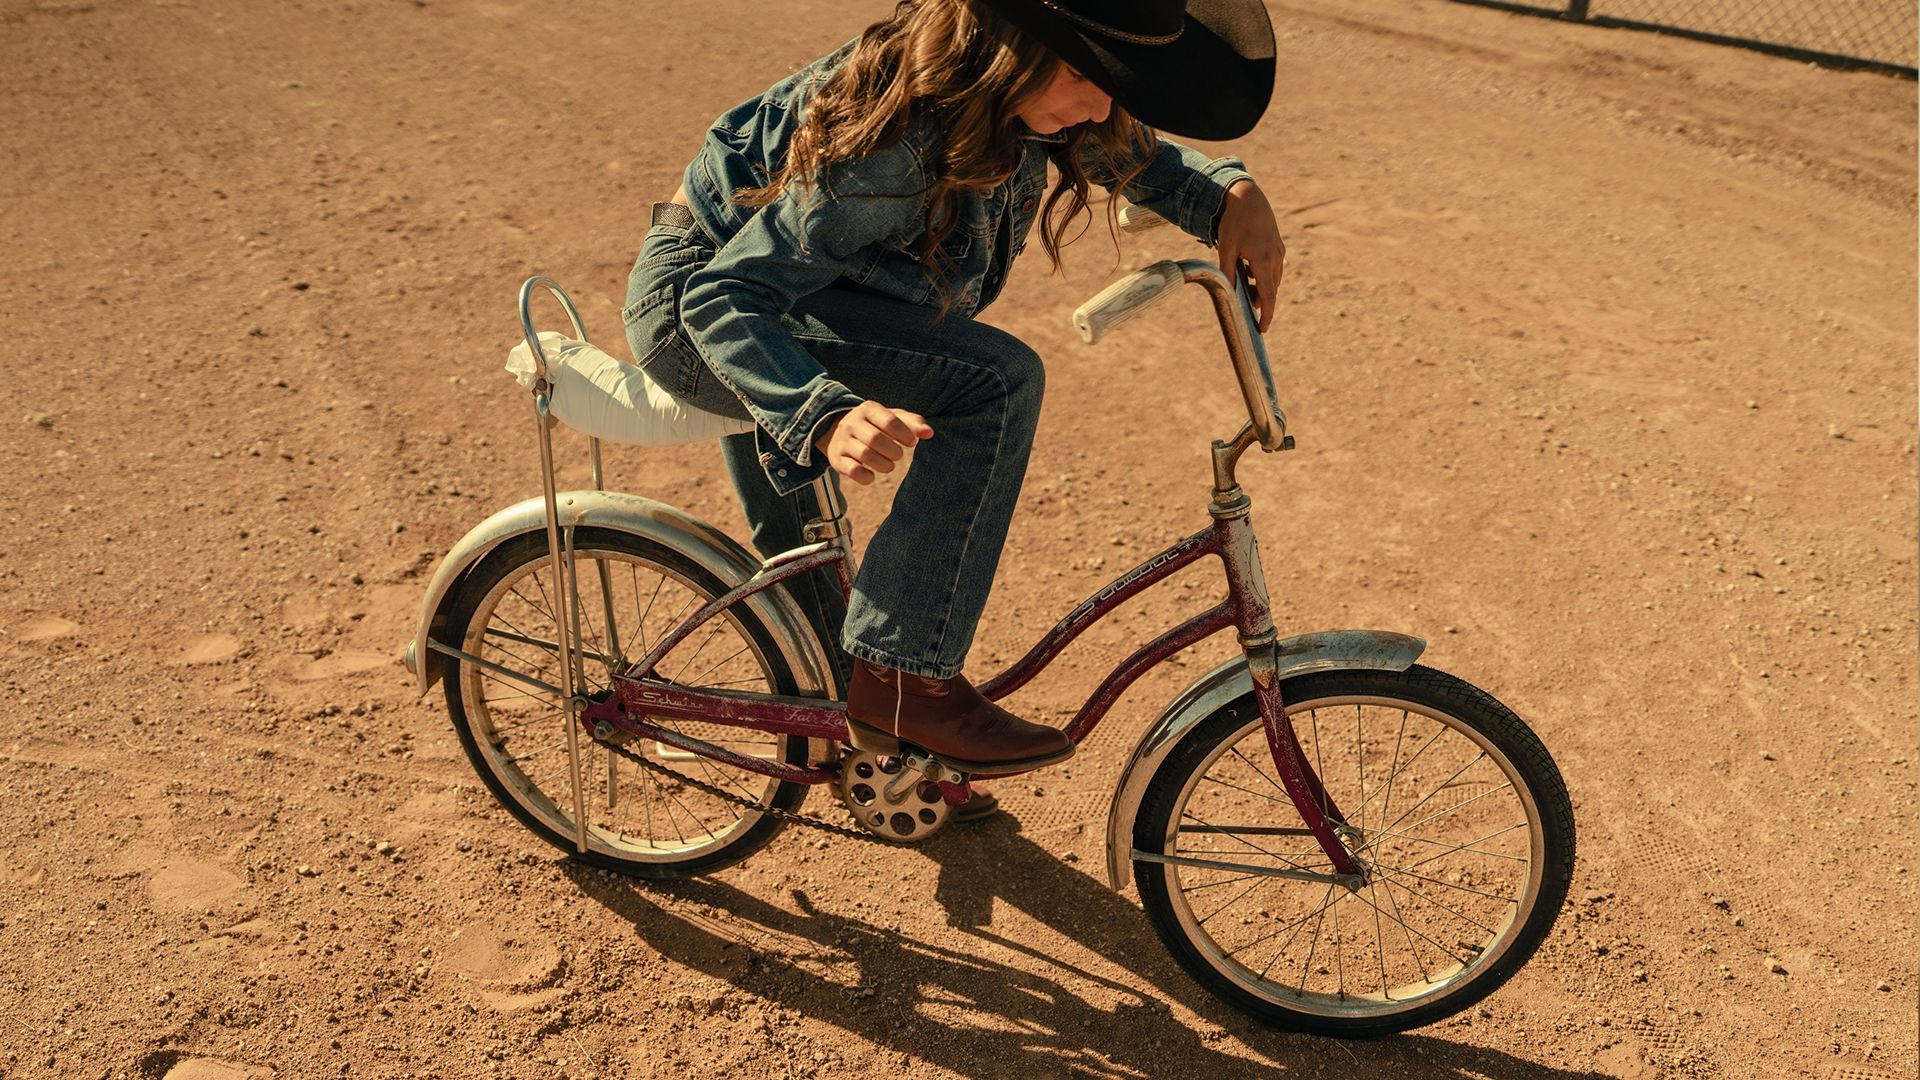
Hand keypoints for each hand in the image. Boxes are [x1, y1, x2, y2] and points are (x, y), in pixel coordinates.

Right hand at [813, 400, 933, 485]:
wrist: (838, 431)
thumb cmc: (876, 425)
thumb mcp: (893, 418)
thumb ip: (913, 423)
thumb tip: (930, 433)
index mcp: (868, 409)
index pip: (890, 421)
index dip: (905, 435)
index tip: (911, 442)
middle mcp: (852, 423)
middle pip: (875, 439)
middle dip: (893, 452)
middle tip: (898, 455)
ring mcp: (842, 441)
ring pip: (864, 455)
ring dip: (883, 464)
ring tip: (889, 465)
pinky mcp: (836, 459)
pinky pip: (852, 471)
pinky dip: (866, 477)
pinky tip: (872, 475)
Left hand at [1215, 178, 1286, 332]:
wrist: (1248, 197)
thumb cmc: (1234, 222)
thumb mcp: (1226, 248)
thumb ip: (1228, 272)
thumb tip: (1229, 294)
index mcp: (1263, 261)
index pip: (1268, 296)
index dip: (1267, 315)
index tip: (1262, 329)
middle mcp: (1275, 258)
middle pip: (1271, 290)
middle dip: (1260, 301)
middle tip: (1245, 306)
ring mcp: (1279, 251)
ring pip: (1273, 279)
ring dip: (1261, 287)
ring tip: (1244, 282)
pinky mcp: (1278, 246)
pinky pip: (1273, 268)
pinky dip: (1263, 275)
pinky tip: (1248, 268)